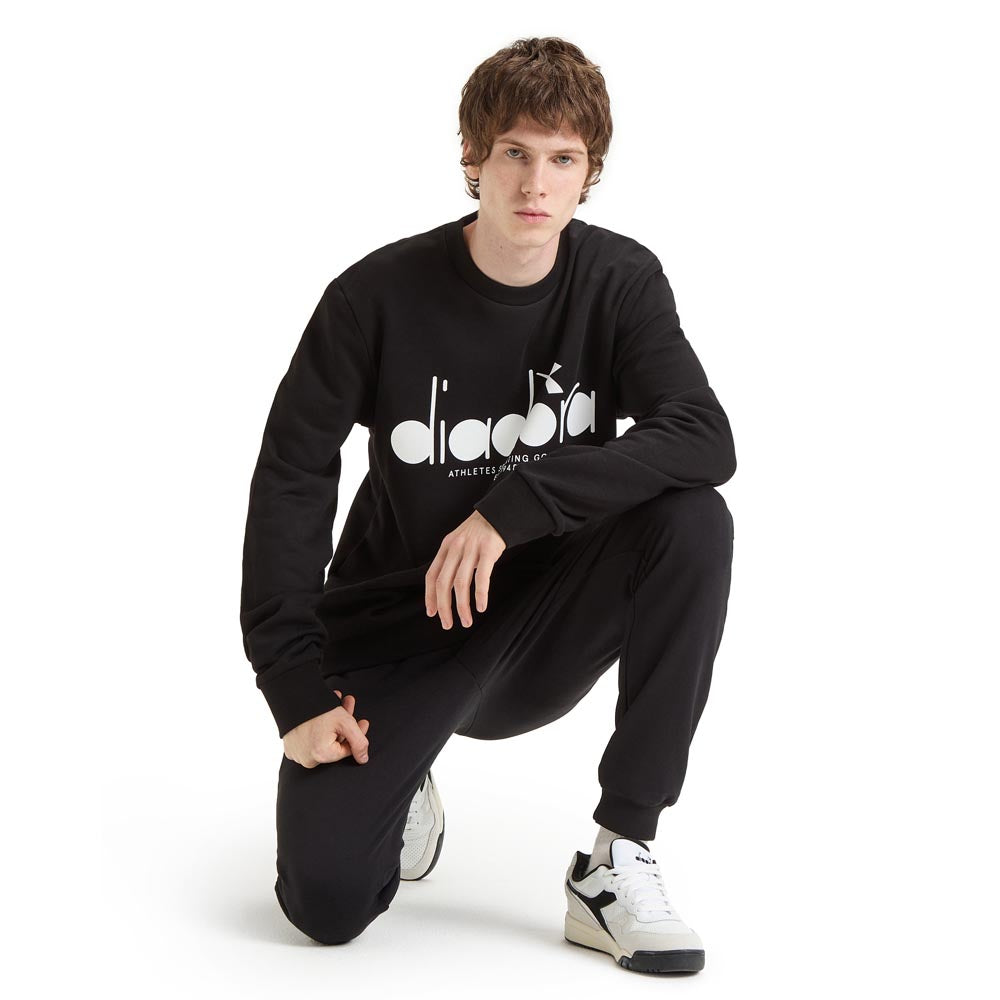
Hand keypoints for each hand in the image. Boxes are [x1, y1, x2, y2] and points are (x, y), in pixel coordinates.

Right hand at [282, 689, 370, 767]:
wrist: (290, 699)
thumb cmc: (317, 710)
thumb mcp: (345, 723)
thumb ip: (359, 742)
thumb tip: (363, 759)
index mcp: (321, 755)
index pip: (347, 749)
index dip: (358, 734)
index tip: (363, 721)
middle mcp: (308, 759)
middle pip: (336, 742)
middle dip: (345, 724)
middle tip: (349, 707)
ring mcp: (297, 754)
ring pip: (324, 740)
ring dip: (334, 724)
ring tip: (338, 703)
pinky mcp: (291, 748)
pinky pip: (310, 741)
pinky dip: (318, 730)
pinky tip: (323, 713)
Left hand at [425, 510, 506, 629]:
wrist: (498, 514)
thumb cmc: (478, 533)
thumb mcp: (458, 543)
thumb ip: (451, 562)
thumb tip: (444, 590)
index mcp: (446, 548)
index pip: (431, 575)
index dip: (429, 596)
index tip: (432, 613)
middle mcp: (455, 548)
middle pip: (443, 583)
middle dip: (444, 607)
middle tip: (447, 624)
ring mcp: (471, 549)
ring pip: (461, 583)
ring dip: (462, 606)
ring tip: (466, 621)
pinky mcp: (489, 551)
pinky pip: (482, 577)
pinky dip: (480, 594)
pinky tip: (481, 607)